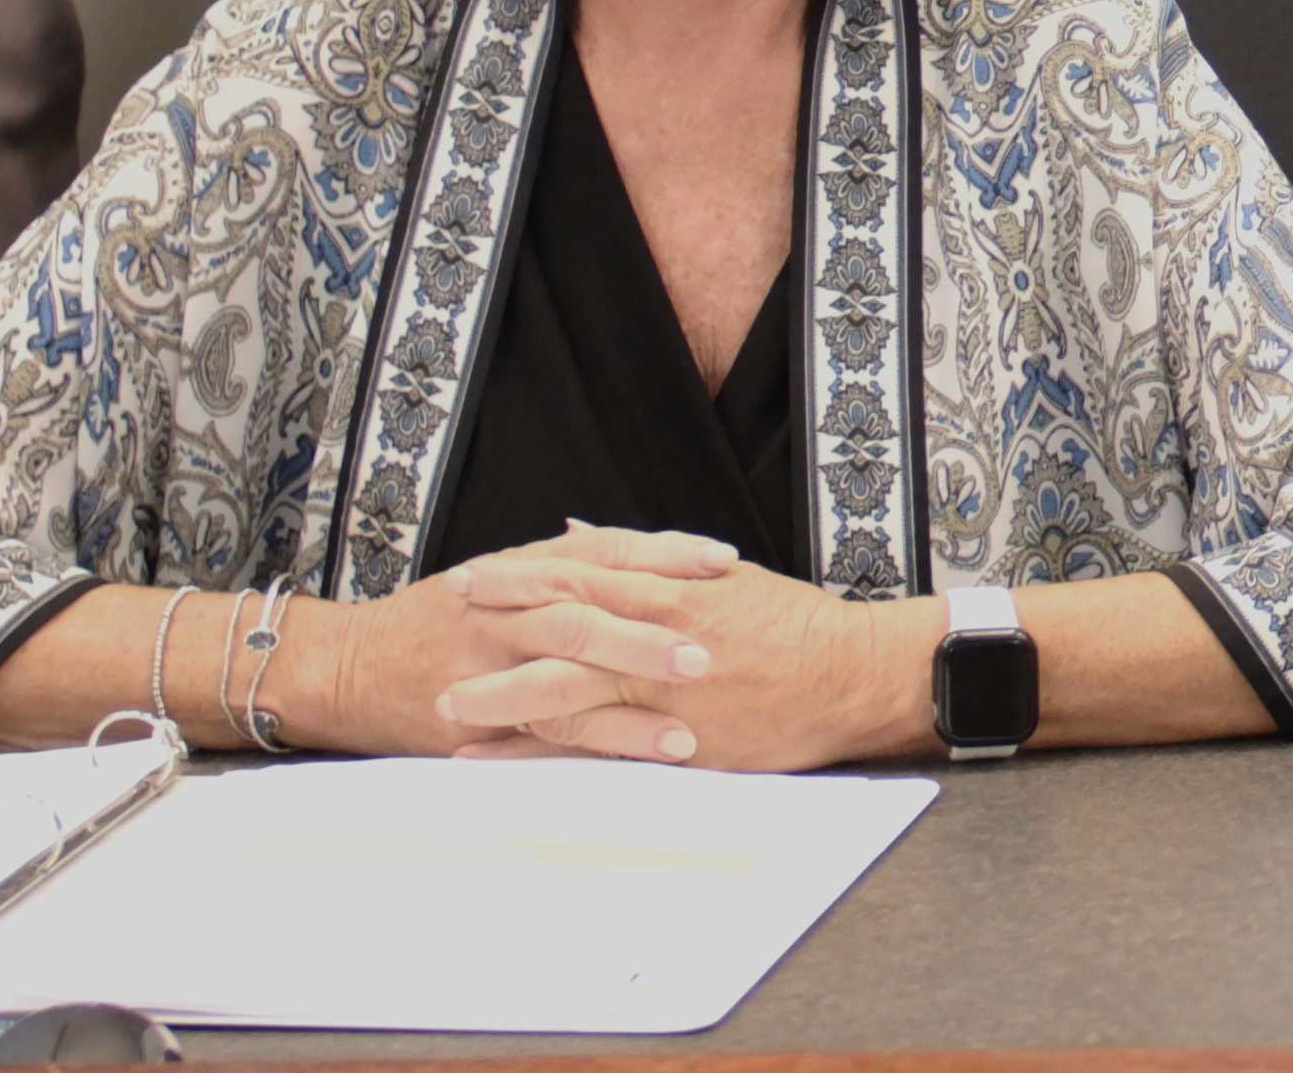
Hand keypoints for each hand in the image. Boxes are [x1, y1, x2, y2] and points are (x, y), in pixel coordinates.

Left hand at [393, 525, 936, 770]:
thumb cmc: (793, 626)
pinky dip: (538, 755)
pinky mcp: (673, 741)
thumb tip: (579, 530)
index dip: (518, 577)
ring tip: (445, 705)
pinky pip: (591, 749)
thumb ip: (645, 558)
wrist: (851, 675)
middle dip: (494, 630)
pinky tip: (497, 762)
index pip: (576, 576)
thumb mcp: (719, 578)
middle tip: (441, 629)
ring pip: (563, 690)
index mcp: (667, 591)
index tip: (471, 578)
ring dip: (499, 697)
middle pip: (556, 629)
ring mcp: (661, 691)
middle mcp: (656, 637)